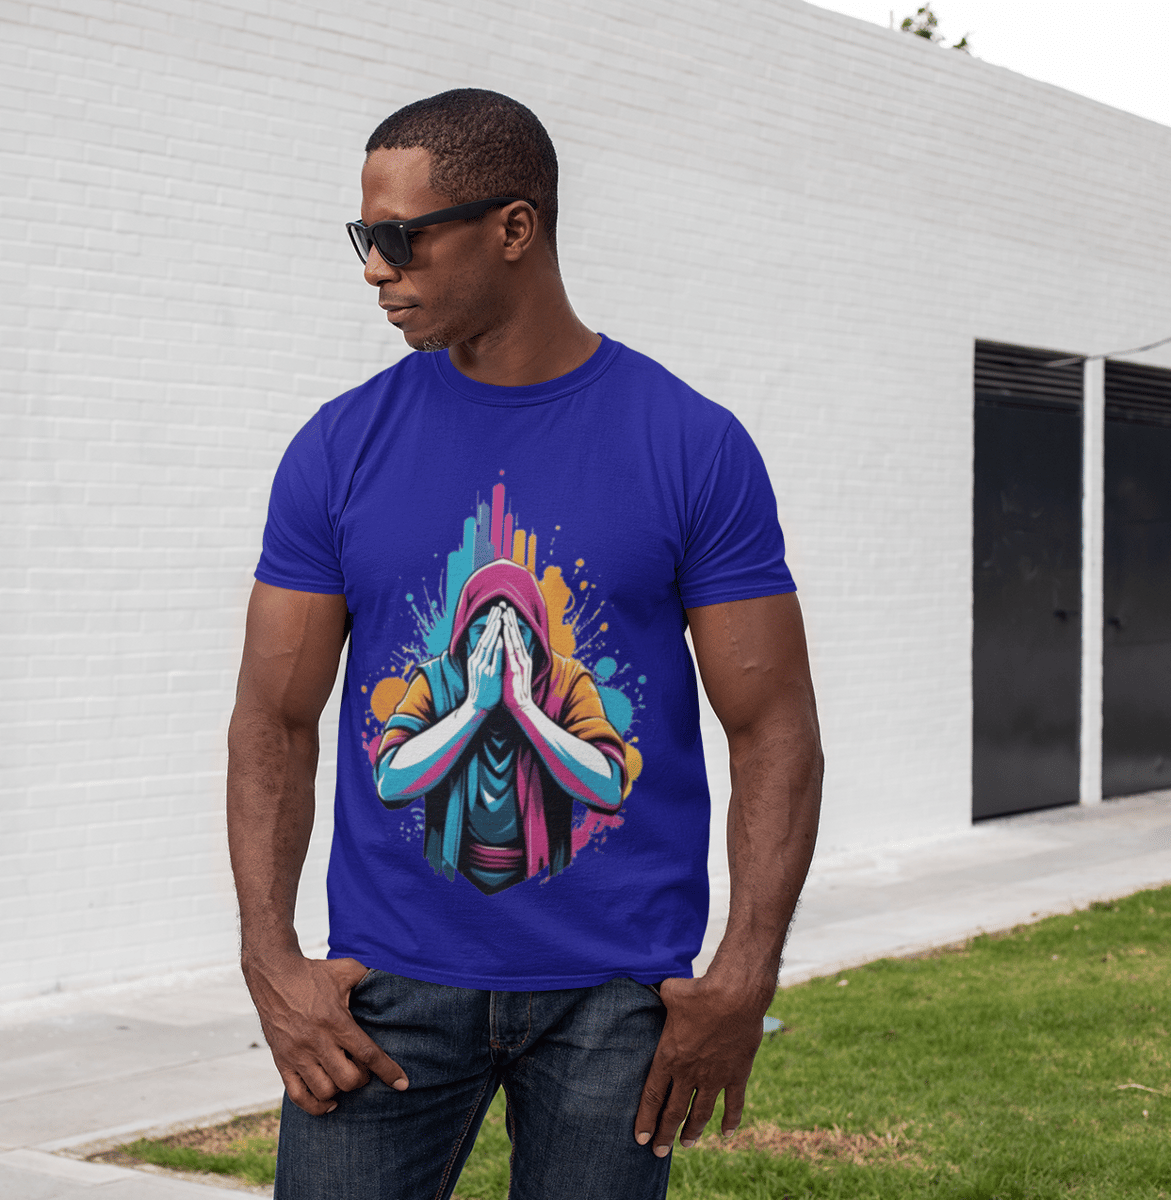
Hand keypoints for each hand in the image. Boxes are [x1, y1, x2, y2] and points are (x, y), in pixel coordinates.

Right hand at [242, 953, 407, 1115]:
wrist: (274, 975)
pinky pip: (298, 1096)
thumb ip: (370, 978)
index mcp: (335, 1021)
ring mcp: (297, 1054)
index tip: (402, 1084)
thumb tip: (392, 982)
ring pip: (324, 1091)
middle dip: (362, 1079)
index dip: (387, 1071)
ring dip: (340, 1090)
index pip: (367, 1054)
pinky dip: (315, 1106)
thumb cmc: (315, 973)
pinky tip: (329, 1101)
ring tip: (344, 1078)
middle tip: (363, 1069)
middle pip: (347, 1079)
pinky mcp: (282, 1062)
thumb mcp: (346, 970)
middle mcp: (316, 1041)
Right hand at [465, 604, 503, 711]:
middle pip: (485, 638)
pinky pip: (495, 660)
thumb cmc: (481, 688)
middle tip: (497, 608)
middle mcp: (477, 661)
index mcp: (475, 659)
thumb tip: (487, 644)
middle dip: (492, 622)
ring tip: (500, 619)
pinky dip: (498, 649)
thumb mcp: (478, 669)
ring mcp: (483, 668)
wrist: (477, 706)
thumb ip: (481, 657)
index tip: (495, 611)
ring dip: (495, 632)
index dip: (489, 624)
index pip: (483, 637)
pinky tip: (502, 639)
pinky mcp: (490, 676)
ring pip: (489, 646)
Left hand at [501, 605, 533, 712]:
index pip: (515, 637)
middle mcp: (523, 658)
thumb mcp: (513, 673)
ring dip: (510, 626)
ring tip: (507, 613)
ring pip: (515, 641)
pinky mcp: (516, 670)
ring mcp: (520, 664)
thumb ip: (511, 661)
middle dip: (511, 620)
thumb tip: (506, 652)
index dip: (510, 624)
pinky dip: (508, 642)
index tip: (506, 611)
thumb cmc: (514, 691)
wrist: (520, 707)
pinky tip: (505, 633)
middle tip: (506, 605)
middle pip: (516, 635)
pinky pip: (511, 653)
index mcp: (521, 659)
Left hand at [634, 975, 767, 1154]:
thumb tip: (649, 981)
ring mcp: (714, 1077)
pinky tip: (727, 1134)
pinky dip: (731, 1121)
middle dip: (664, 1134)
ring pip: (701, 1113)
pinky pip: (734, 1104)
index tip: (640, 1138)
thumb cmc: (698, 992)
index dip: (646, 1119)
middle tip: (658, 1152)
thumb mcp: (670, 991)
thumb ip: (659, 994)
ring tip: (686, 1144)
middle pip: (674, 1111)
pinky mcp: (736, 1074)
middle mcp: (689, 1073)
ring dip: (693, 1131)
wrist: (734, 997)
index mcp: (669, 1057)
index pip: (652, 1096)